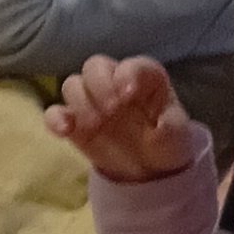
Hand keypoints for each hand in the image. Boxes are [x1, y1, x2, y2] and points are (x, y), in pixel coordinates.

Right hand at [47, 55, 197, 184]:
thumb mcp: (178, 136)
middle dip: (99, 84)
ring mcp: (91, 101)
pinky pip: (56, 112)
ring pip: (73, 84)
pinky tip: (64, 131)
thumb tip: (160, 128)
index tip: (128, 94)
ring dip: (80, 102)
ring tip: (95, 125)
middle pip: (95, 65)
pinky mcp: (74, 122)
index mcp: (144, 79)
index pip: (133, 65)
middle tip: (111, 110)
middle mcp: (114, 82)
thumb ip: (171, 128)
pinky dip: (55, 118)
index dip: (128, 74)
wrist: (149, 168)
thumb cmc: (166, 141)